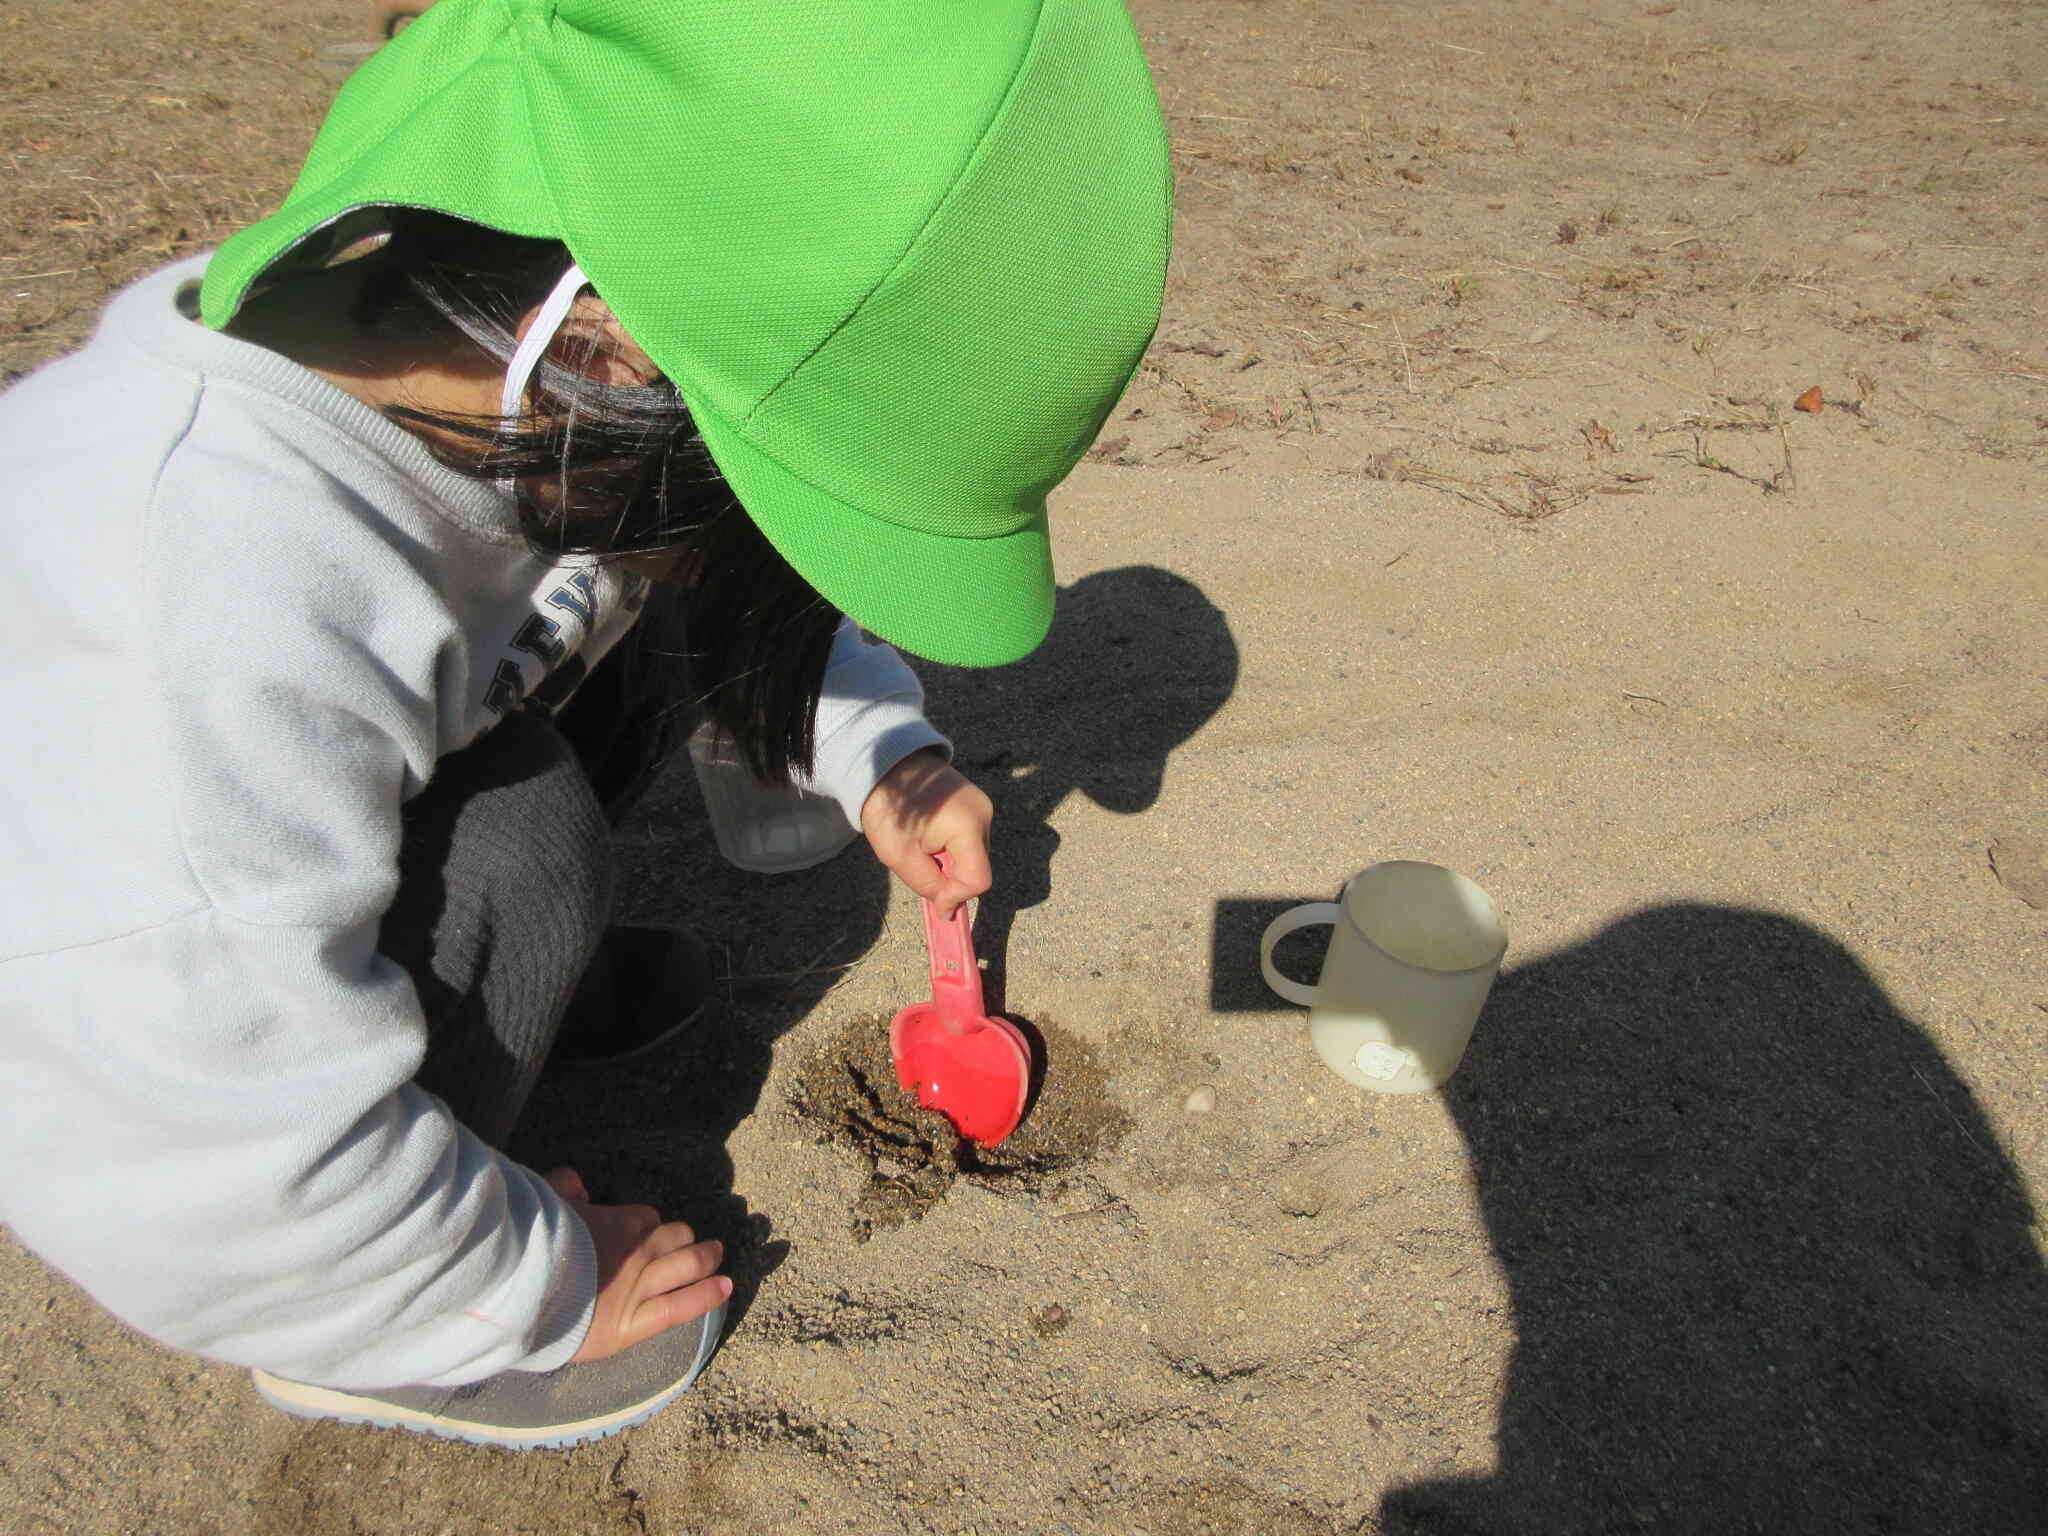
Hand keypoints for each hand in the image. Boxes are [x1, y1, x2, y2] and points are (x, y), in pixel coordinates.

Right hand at [545, 1168, 729, 1363]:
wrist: (520, 1294)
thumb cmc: (529, 1248)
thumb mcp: (544, 1204)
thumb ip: (563, 1188)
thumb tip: (577, 1181)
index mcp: (617, 1222)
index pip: (646, 1218)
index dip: (647, 1224)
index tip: (644, 1230)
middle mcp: (637, 1252)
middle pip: (675, 1237)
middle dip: (684, 1237)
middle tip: (691, 1241)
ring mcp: (640, 1288)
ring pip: (687, 1266)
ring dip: (706, 1258)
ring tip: (716, 1254)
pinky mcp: (633, 1325)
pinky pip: (680, 1308)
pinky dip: (707, 1296)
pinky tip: (726, 1287)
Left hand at [859, 748, 993, 916]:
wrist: (884, 764)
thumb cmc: (889, 809)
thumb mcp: (901, 857)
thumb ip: (930, 886)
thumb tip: (949, 909)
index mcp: (969, 826)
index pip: (978, 880)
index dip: (956, 897)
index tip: (934, 902)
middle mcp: (984, 814)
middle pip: (976, 867)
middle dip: (949, 877)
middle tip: (918, 863)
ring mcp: (981, 806)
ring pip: (972, 855)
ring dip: (948, 862)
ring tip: (920, 846)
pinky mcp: (974, 802)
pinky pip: (968, 839)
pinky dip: (949, 848)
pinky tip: (927, 835)